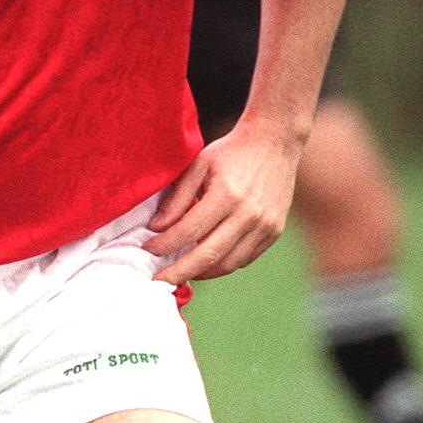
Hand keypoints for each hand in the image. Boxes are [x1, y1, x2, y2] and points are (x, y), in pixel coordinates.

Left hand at [144, 125, 300, 285]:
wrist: (275, 142)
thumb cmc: (231, 152)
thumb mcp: (198, 166)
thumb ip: (177, 199)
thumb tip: (156, 229)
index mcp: (226, 195)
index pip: (188, 231)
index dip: (164, 245)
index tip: (147, 249)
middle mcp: (249, 214)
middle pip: (208, 256)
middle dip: (179, 272)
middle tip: (159, 281)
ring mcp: (265, 225)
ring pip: (228, 264)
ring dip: (202, 273)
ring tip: (182, 272)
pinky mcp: (275, 231)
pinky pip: (245, 258)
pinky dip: (223, 264)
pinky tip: (206, 262)